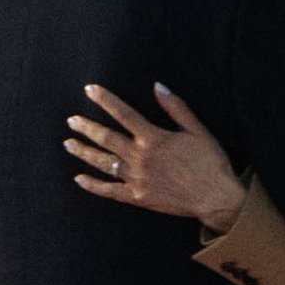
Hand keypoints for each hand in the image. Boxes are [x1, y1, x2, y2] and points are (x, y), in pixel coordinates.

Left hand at [65, 82, 244, 226]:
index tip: (89, 90)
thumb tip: (158, 86)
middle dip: (87, 127)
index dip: (105, 100)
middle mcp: (141, 158)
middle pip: (107, 138)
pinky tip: (79, 178)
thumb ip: (175, 108)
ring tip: (68, 143)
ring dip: (84, 152)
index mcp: (154, 138)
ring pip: (103, 163)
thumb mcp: (197, 130)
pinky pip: (110, 191)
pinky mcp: (137, 197)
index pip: (123, 113)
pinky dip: (93, 185)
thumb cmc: (210, 162)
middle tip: (71, 121)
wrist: (215, 197)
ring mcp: (137, 179)